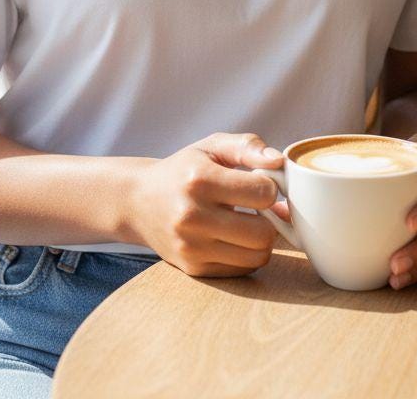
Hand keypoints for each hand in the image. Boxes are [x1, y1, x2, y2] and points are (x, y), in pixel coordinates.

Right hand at [128, 132, 289, 276]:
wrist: (137, 201)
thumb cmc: (183, 170)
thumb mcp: (212, 146)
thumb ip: (248, 146)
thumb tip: (278, 161)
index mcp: (199, 179)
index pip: (263, 193)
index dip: (270, 186)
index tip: (259, 182)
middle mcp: (193, 216)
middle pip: (264, 233)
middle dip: (270, 219)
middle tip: (258, 207)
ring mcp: (192, 247)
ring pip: (257, 257)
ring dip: (261, 239)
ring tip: (248, 221)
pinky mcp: (193, 268)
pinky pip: (242, 270)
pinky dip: (245, 254)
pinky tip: (233, 236)